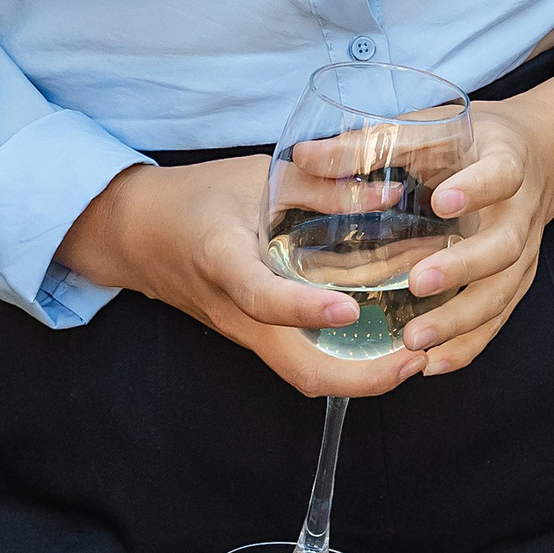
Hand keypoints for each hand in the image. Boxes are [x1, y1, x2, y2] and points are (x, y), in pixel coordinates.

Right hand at [55, 155, 422, 401]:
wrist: (136, 233)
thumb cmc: (196, 196)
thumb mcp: (257, 175)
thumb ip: (322, 184)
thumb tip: (392, 191)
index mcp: (225, 261)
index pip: (263, 297)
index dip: (306, 310)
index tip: (349, 310)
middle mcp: (236, 310)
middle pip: (298, 369)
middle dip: (362, 376)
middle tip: (417, 357)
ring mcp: (245, 332)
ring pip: (303, 375)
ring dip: (360, 377)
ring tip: (414, 356)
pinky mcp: (254, 337)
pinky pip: (299, 363)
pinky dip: (344, 364)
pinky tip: (382, 343)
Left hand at [401, 43, 553, 375]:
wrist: (538, 155)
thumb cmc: (470, 140)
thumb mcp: (432, 125)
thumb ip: (375, 142)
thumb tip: (304, 156)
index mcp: (506, 162)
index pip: (500, 175)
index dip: (476, 189)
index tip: (443, 200)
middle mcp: (520, 213)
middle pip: (503, 246)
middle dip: (463, 267)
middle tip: (419, 282)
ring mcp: (522, 254)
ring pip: (501, 293)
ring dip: (460, 320)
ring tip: (415, 339)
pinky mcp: (514, 283)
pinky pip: (497, 320)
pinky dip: (468, 345)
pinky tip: (433, 363)